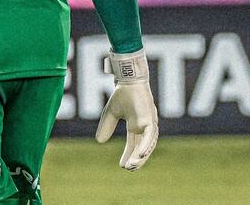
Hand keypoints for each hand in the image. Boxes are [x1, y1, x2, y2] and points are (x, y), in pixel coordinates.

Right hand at [95, 49, 158, 170]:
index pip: (134, 144)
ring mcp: (149, 123)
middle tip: (129, 169)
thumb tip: (99, 142)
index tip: (122, 166)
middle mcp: (145, 126)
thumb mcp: (110, 113)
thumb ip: (106, 126)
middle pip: (143, 147)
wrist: (127, 80)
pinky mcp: (150, 118)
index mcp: (136, 125)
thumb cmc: (122, 94)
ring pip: (148, 143)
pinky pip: (150, 135)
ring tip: (132, 166)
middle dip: (136, 159)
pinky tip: (140, 155)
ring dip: (141, 156)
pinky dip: (145, 145)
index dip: (128, 155)